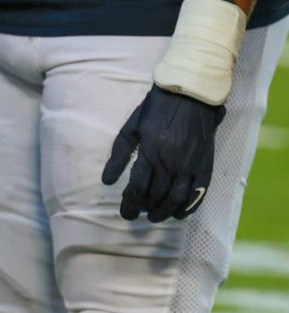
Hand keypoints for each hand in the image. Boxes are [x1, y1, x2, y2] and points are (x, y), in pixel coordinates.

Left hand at [101, 84, 225, 222]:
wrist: (189, 96)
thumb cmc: (155, 110)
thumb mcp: (131, 127)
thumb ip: (118, 155)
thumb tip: (106, 181)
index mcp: (150, 153)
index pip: (137, 188)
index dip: (130, 203)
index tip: (125, 213)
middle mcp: (171, 164)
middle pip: (156, 196)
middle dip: (144, 208)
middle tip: (137, 213)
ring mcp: (190, 167)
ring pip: (176, 200)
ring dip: (164, 212)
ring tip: (153, 216)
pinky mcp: (205, 167)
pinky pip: (197, 196)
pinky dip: (187, 209)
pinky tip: (178, 214)